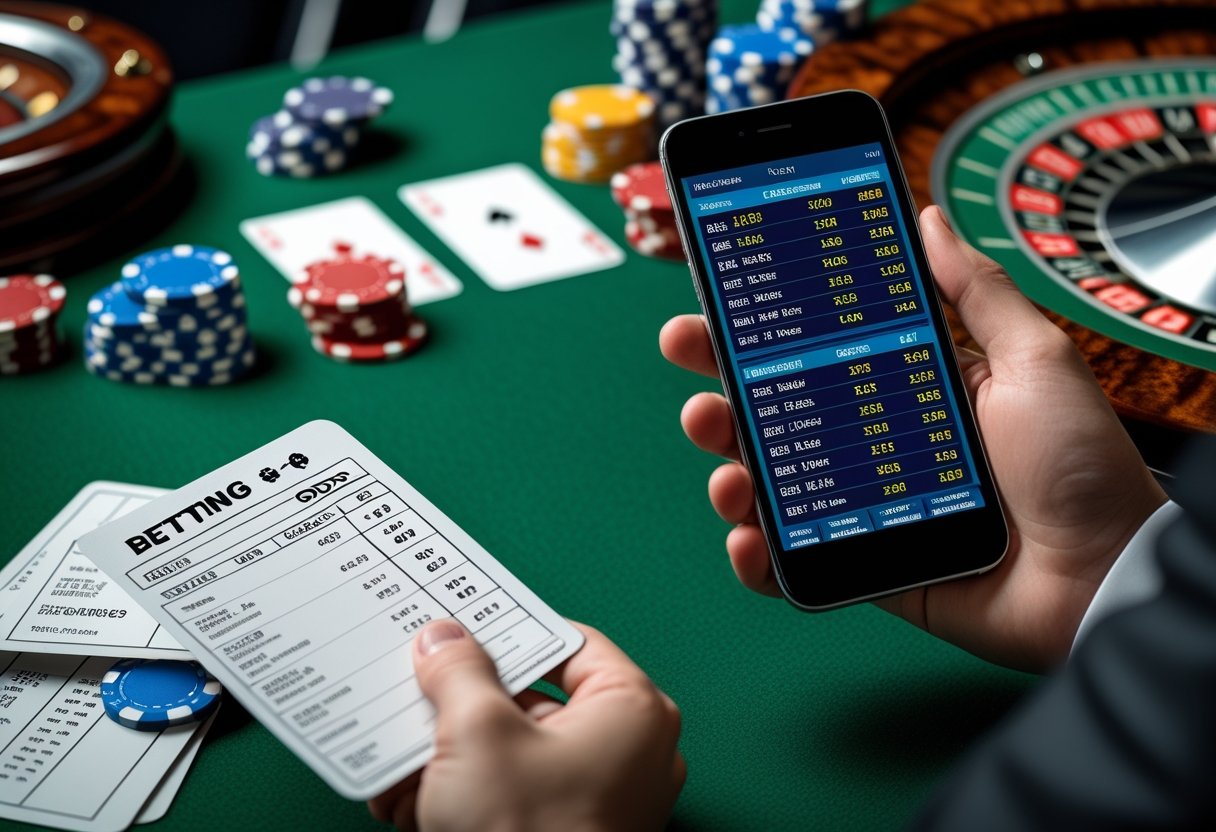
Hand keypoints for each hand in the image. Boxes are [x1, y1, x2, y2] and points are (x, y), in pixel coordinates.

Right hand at [368, 620, 683, 831]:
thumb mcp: (478, 735)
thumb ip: (460, 672)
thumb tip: (446, 640)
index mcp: (631, 710)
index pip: (566, 643)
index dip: (507, 635)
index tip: (461, 632)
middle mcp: (627, 751)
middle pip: (531, 700)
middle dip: (462, 711)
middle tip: (418, 699)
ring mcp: (599, 798)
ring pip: (514, 752)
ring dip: (452, 759)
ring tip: (405, 767)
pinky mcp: (568, 831)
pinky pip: (514, 794)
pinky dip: (466, 796)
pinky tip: (418, 806)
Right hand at [659, 205, 1166, 671]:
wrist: (1106, 575)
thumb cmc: (1081, 464)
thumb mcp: (1033, 357)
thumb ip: (974, 290)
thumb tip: (927, 217)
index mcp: (906, 388)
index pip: (816, 349)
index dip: (760, 326)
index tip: (716, 298)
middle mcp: (874, 445)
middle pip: (776, 413)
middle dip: (720, 385)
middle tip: (690, 360)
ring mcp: (862, 510)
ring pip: (772, 485)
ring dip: (729, 469)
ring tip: (725, 466)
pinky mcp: (864, 568)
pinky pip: (793, 564)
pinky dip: (756, 557)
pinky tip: (747, 538)